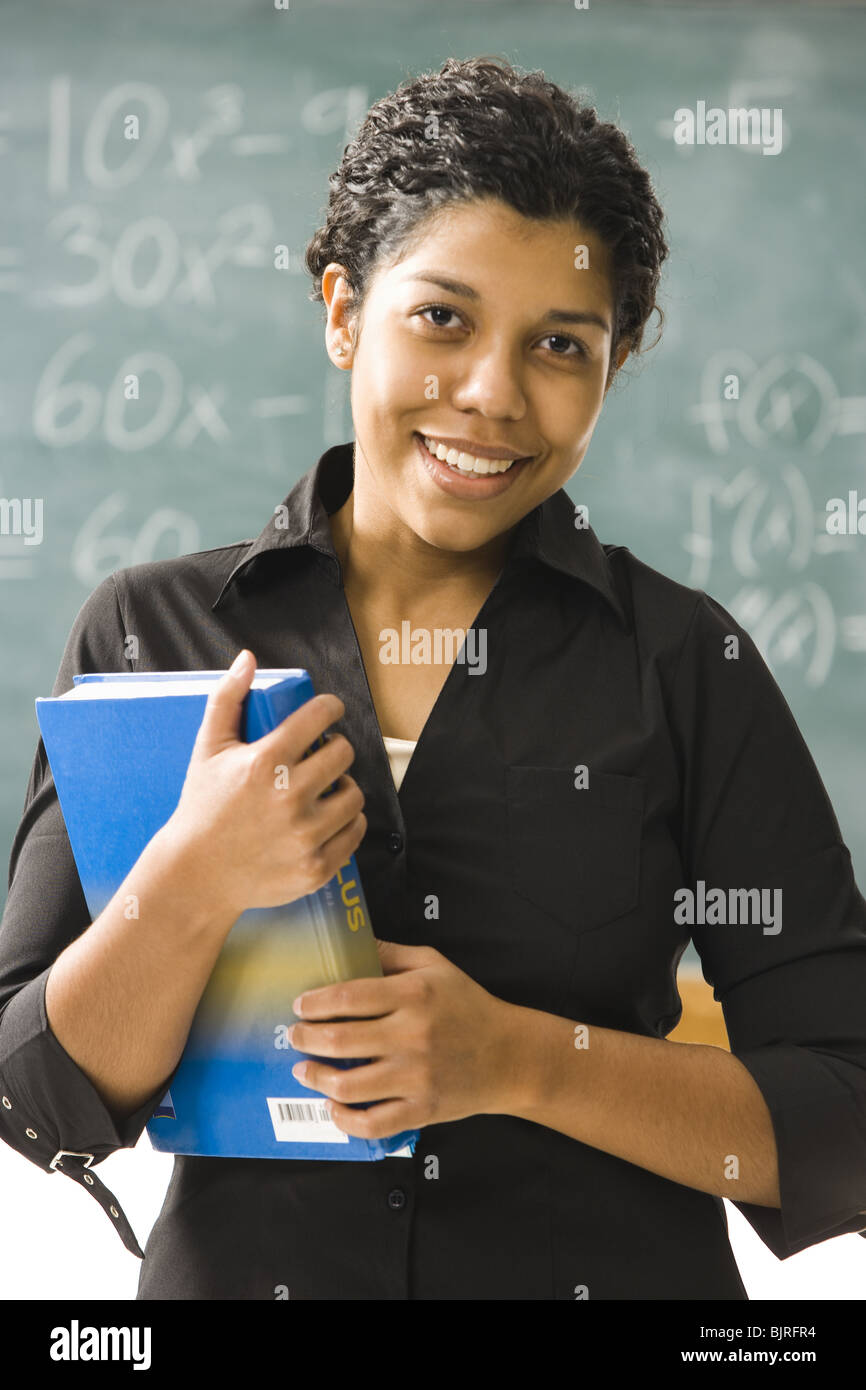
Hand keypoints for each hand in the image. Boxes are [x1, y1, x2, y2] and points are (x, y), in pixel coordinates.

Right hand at [166, 648, 367, 916]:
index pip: (320, 716)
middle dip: (336, 748)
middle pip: (344, 754)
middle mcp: (289, 797)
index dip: (330, 708)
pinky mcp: (315, 866)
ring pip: (354, 795)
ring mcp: (305, 835)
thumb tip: (247, 659)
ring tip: (326, 788)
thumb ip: (227, 698)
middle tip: (323, 754)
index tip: (329, 712)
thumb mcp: (208, 749)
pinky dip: (347, 824)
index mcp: (265, 762)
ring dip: (344, 787)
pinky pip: (354, 833)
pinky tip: (330, 818)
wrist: (197, 874)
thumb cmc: (202, 808)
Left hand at [288, 940, 521, 1137]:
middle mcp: (413, 1035)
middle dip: (305, 1038)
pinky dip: (344, 1118)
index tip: (299, 1005)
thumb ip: (391, 952)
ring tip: (304, 1069)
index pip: (348, 996)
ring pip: (348, 1085)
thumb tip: (351, 941)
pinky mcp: (422, 1109)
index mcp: (414, 994)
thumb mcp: (434, 965)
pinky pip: (372, 1123)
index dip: (314, 1002)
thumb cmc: (468, 1005)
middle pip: (339, 1040)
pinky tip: (332, 1106)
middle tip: (294, 1035)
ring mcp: (417, 1076)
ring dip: (316, 1078)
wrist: (510, 1055)